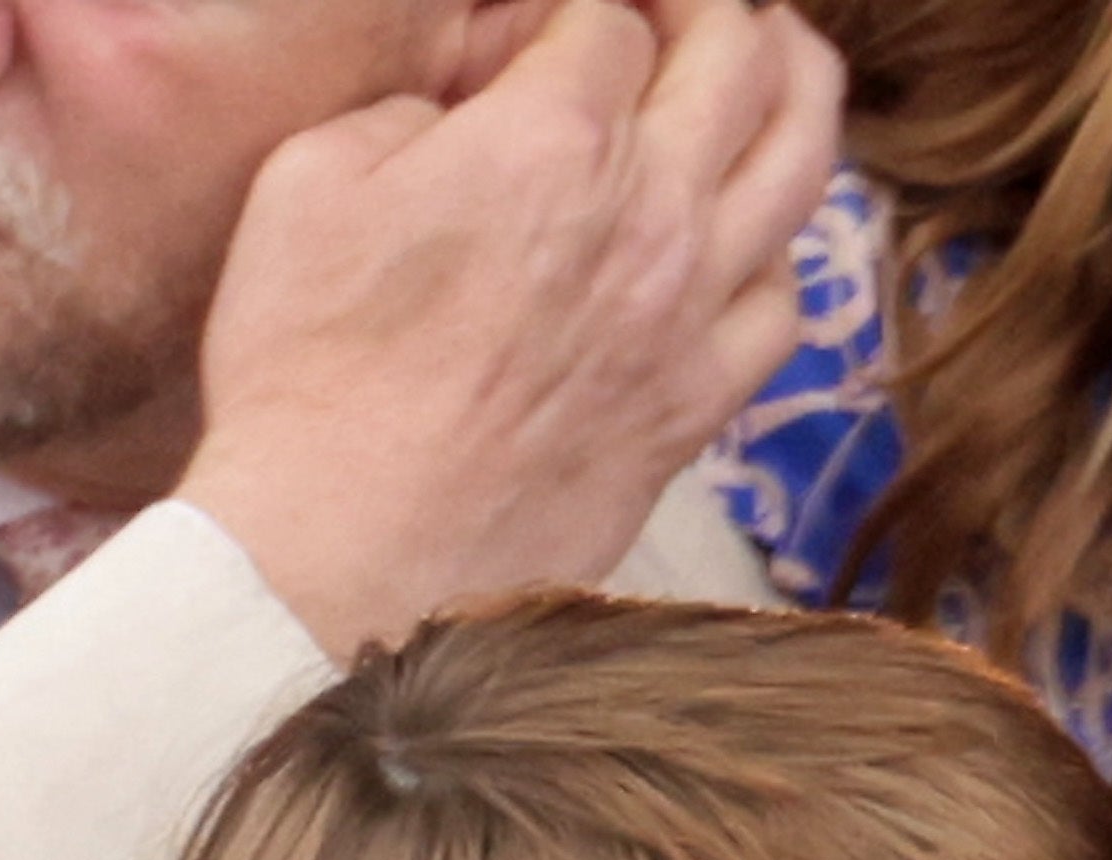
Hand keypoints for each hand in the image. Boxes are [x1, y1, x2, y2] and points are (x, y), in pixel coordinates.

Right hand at [180, 0, 844, 656]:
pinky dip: (776, 244)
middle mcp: (650, 215)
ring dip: (794, 84)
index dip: (577, 3)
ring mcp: (691, 313)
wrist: (352, 551)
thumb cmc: (309, 374)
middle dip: (713, 7)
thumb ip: (412, 111)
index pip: (611, 17)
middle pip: (740, 56)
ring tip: (775, 56)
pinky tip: (745, 233)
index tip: (549, 21)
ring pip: (802, 159)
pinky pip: (786, 298)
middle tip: (679, 7)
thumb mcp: (310, 182)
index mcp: (551, 141)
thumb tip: (472, 108)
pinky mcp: (700, 403)